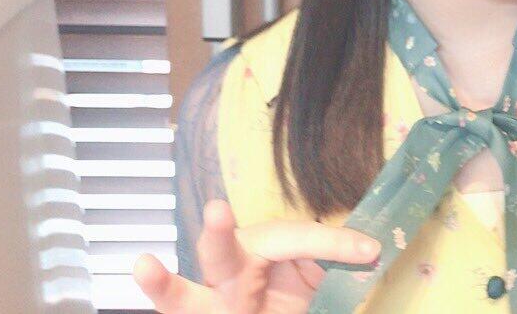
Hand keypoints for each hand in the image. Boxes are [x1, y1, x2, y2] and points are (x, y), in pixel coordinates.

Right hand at [132, 199, 380, 312]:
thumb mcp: (325, 275)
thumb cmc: (304, 291)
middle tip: (217, 212)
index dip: (332, 244)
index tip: (370, 250)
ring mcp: (214, 301)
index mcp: (272, 250)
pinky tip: (145, 276)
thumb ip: (336, 261)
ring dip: (166, 286)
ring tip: (144, 268)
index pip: (296, 241)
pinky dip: (164, 297)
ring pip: (186, 298)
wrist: (287, 304)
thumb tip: (371, 252)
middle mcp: (235, 271)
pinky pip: (182, 312)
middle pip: (223, 254)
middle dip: (219, 235)